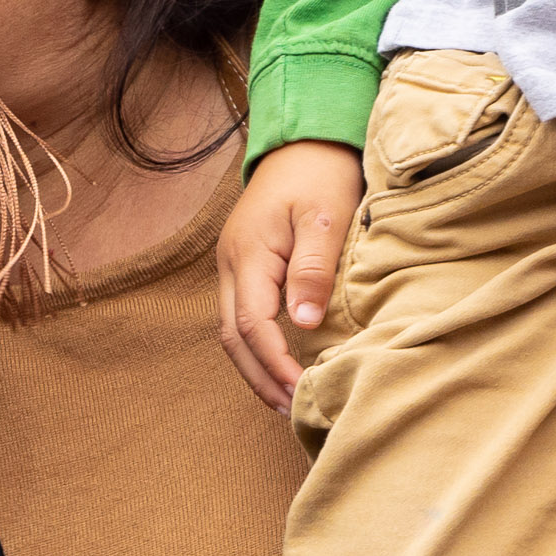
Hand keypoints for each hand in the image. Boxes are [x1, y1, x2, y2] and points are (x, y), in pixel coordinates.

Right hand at [216, 139, 364, 412]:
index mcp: (248, 253)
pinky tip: (282, 363)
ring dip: (255, 367)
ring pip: (231, 330)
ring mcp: (233, 264)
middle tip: (293, 412)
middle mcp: (231, 263)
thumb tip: (304, 324)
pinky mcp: (245, 265)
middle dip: (259, 378)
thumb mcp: (325, 217)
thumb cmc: (318, 175)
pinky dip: (258, 347)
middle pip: (231, 336)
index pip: (251, 324)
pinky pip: (241, 315)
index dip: (275, 364)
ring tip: (287, 399)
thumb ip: (313, 270)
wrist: (303, 142)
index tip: (304, 391)